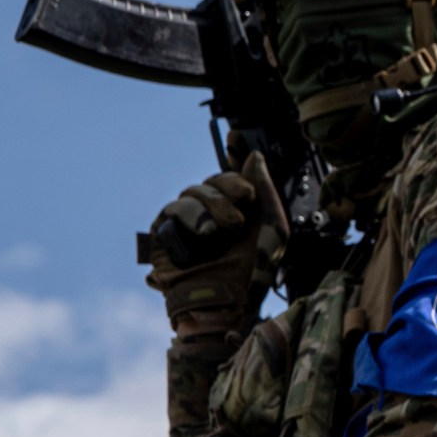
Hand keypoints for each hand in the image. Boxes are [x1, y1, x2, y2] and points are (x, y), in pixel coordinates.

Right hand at [145, 167, 279, 335]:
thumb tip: (253, 154)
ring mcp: (187, 221)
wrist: (229, 300)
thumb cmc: (253, 270)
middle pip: (213, 178)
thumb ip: (263, 188)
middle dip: (230, 185)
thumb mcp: (271, 225)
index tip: (237, 135)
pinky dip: (191, 216)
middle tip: (245, 201)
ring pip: (193, 191)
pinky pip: (174, 209)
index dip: (234, 151)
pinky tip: (205, 233)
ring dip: (212, 205)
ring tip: (224, 229)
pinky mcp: (165, 233)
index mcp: (238, 207)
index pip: (233, 170)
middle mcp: (211, 211)